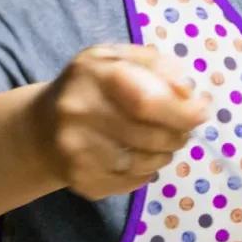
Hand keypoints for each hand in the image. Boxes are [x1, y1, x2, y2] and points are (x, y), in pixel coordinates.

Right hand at [34, 44, 209, 199]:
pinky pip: (134, 182)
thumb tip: (189, 92)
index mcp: (93, 74)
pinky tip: (135, 158)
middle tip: (180, 128)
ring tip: (157, 141)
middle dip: (179, 133)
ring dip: (164, 153)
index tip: (201, 112)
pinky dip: (145, 171)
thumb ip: (157, 66)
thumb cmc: (91, 87)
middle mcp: (79, 113)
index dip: (182, 111)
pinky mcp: (82, 181)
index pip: (148, 101)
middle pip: (152, 136)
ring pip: (147, 162)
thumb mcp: (117, 59)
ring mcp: (78, 151)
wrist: (40, 129)